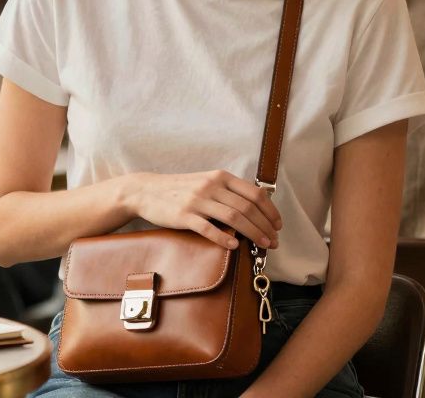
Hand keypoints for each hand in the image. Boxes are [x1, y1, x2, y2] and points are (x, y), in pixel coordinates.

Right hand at [128, 170, 281, 249]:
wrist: (147, 190)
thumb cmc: (180, 189)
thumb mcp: (206, 181)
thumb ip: (228, 191)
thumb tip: (255, 206)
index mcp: (220, 177)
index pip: (254, 193)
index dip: (270, 211)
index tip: (277, 225)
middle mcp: (211, 186)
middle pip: (247, 208)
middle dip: (265, 226)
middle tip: (274, 241)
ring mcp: (197, 200)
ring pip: (233, 218)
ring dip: (252, 233)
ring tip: (262, 245)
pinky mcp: (184, 215)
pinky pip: (208, 228)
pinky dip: (224, 238)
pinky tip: (234, 246)